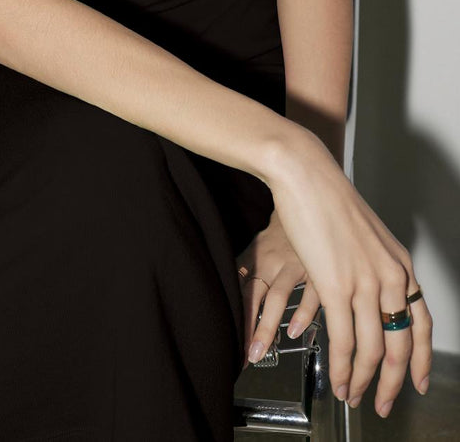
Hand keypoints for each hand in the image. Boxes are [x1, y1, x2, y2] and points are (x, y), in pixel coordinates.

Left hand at [235, 209, 320, 368]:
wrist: (311, 194)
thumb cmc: (284, 230)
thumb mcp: (261, 245)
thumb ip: (249, 268)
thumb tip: (232, 292)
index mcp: (256, 257)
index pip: (238, 290)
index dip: (234, 318)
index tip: (231, 344)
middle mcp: (271, 262)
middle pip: (252, 297)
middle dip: (247, 330)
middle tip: (242, 356)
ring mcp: (295, 263)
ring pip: (276, 297)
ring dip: (266, 327)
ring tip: (259, 351)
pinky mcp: (321, 265)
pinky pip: (311, 291)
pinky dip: (303, 311)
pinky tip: (296, 331)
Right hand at [260, 126, 432, 418]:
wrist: (307, 176)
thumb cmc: (328, 200)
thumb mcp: (365, 238)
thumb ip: (373, 268)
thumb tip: (369, 295)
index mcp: (401, 265)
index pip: (422, 324)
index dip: (419, 359)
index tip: (414, 381)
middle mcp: (390, 277)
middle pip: (401, 344)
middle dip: (393, 382)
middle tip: (385, 403)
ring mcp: (365, 282)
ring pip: (374, 349)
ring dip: (365, 381)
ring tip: (354, 396)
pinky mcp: (336, 285)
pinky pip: (345, 340)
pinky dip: (344, 366)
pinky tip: (339, 378)